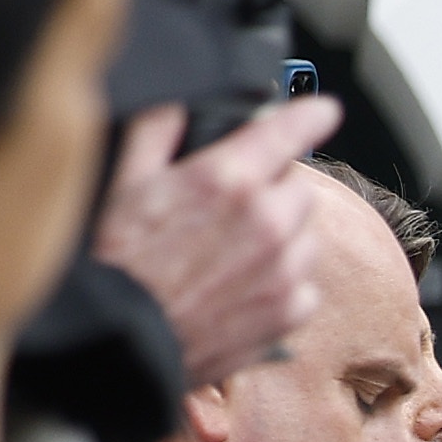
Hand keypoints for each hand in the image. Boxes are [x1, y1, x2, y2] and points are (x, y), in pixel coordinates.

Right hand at [82, 95, 341, 389]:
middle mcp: (267, 221)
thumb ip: (158, 129)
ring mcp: (284, 269)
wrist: (120, 342)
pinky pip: (305, 282)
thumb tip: (179, 98)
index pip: (291, 129)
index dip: (310, 114)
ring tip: (231, 251)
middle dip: (271, 189)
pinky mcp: (290, 311)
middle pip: (297, 184)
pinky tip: (242, 285)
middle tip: (229, 209)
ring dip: (281, 235)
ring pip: (306, 234)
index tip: (324, 110)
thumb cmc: (117, 262)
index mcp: (228, 178)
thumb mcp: (123, 180)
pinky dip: (283, 281)